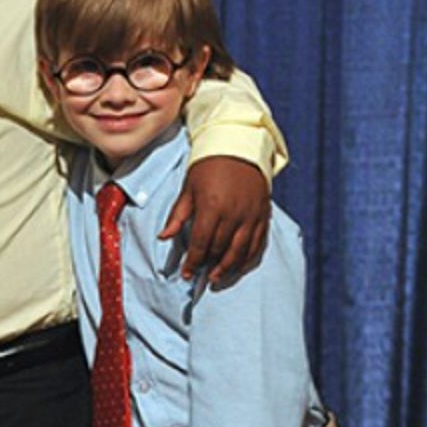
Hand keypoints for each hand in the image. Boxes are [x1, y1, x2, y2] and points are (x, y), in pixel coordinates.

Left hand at [161, 157, 270, 284]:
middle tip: (199, 275)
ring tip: (216, 278)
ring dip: (227, 268)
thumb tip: (163, 237)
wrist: (239, 147)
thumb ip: (177, 215)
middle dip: (208, 265)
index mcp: (212, 207)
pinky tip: (238, 267)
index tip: (186, 273)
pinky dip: (247, 259)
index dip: (192, 261)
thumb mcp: (188, 188)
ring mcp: (251, 216)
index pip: (200, 243)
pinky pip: (257, 244)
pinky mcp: (263, 215)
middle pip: (220, 249)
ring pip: (240, 251)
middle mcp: (234, 214)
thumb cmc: (208, 167)